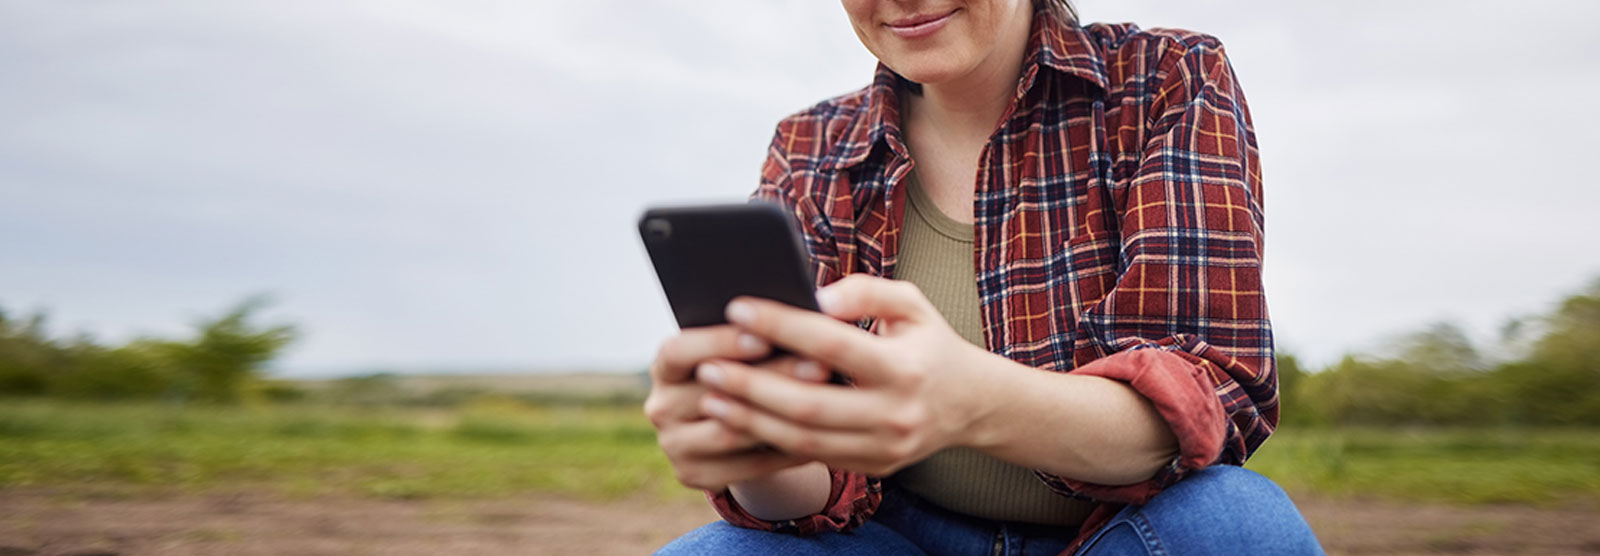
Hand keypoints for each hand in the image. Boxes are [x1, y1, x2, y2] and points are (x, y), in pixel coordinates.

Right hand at [643, 325, 830, 490]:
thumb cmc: (742, 366)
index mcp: (664, 366)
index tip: (764, 336)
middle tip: (819, 365)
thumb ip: (753, 330)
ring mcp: (674, 446)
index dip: (718, 343)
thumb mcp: (737, 346)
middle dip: (771, 377)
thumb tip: (798, 313)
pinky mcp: (694, 475)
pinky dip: (785, 451)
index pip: (677, 352)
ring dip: (780, 416)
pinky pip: (747, 467)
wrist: (728, 419)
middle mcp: (661, 407)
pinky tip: (820, 433)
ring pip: (730, 433)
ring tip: (826, 400)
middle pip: (714, 393)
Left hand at [697, 274, 995, 475]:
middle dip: (751, 386)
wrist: (970, 404)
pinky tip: (739, 421)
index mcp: (905, 368)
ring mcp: (884, 449)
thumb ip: (866, 291)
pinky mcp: (873, 468)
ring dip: (751, 420)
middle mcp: (896, 414)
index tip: (737, 307)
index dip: (781, 325)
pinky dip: (771, 440)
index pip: (832, 344)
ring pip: (803, 439)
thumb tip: (816, 295)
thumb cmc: (928, 342)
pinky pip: (813, 457)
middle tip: (707, 366)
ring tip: (712, 397)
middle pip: (808, 404)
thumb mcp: (912, 303)